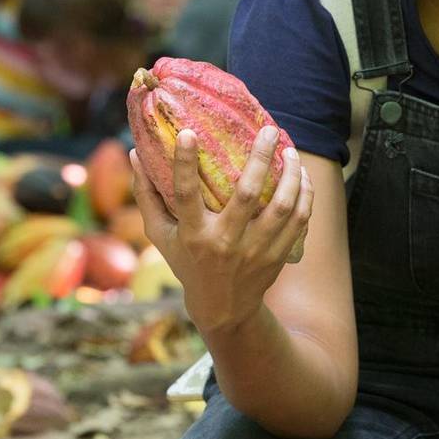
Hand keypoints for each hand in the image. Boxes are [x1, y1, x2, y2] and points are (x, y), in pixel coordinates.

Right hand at [129, 126, 312, 334]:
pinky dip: (303, 196)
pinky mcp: (276, 256)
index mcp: (192, 234)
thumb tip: (134, 153)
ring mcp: (254, 251)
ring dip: (291, 175)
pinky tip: (301, 176)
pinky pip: (298, 221)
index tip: (188, 132)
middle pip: (246, 194)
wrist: (222, 309)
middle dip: (260, 158)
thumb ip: (147, 195)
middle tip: (270, 129)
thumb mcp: (161, 235)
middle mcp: (224, 242)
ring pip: (281, 207)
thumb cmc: (187, 261)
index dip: (184, 163)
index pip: (185, 194)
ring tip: (291, 152)